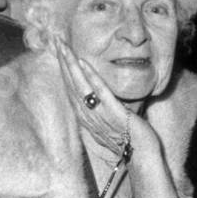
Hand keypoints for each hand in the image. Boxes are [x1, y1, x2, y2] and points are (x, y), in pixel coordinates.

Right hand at [54, 36, 153, 154]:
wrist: (140, 156)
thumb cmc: (127, 139)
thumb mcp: (109, 122)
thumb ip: (100, 109)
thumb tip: (96, 96)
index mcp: (86, 117)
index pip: (71, 89)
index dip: (64, 69)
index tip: (59, 51)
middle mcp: (87, 116)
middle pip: (71, 84)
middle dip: (63, 62)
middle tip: (56, 41)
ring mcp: (98, 115)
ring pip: (80, 86)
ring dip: (71, 65)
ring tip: (64, 47)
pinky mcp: (113, 114)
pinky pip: (100, 93)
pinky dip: (91, 77)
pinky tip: (84, 63)